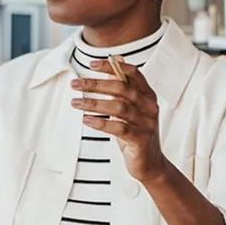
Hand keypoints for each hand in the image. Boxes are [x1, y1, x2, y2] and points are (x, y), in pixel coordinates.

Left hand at [71, 60, 168, 183]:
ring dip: (94, 103)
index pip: (132, 74)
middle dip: (96, 85)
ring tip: (75, 103)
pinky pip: (120, 128)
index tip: (91, 64)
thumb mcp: (129, 107)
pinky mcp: (141, 140)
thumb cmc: (135, 132)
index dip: (112, 67)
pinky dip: (101, 123)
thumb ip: (123, 86)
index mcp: (147, 95)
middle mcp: (149, 107)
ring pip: (119, 108)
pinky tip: (86, 120)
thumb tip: (116, 60)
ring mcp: (147, 124)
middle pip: (122, 89)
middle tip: (74, 84)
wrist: (150, 164)